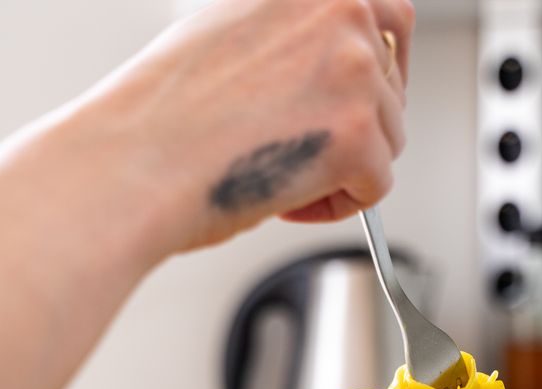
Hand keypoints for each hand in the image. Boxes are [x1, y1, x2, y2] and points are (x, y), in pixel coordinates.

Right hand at [100, 0, 414, 253]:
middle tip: (303, 154)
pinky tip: (286, 201)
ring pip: (388, 140)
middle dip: (356, 129)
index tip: (361, 99)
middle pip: (393, 87)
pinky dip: (338, 207)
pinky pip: (377, 187)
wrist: (138, 160)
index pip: (390, 14)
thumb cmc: (168, 111)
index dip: (382, 66)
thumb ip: (297, 38)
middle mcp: (340, 9)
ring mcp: (354, 70)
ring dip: (343, 170)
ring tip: (281, 177)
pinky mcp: (357, 135)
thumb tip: (332, 70)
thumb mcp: (237, 31)